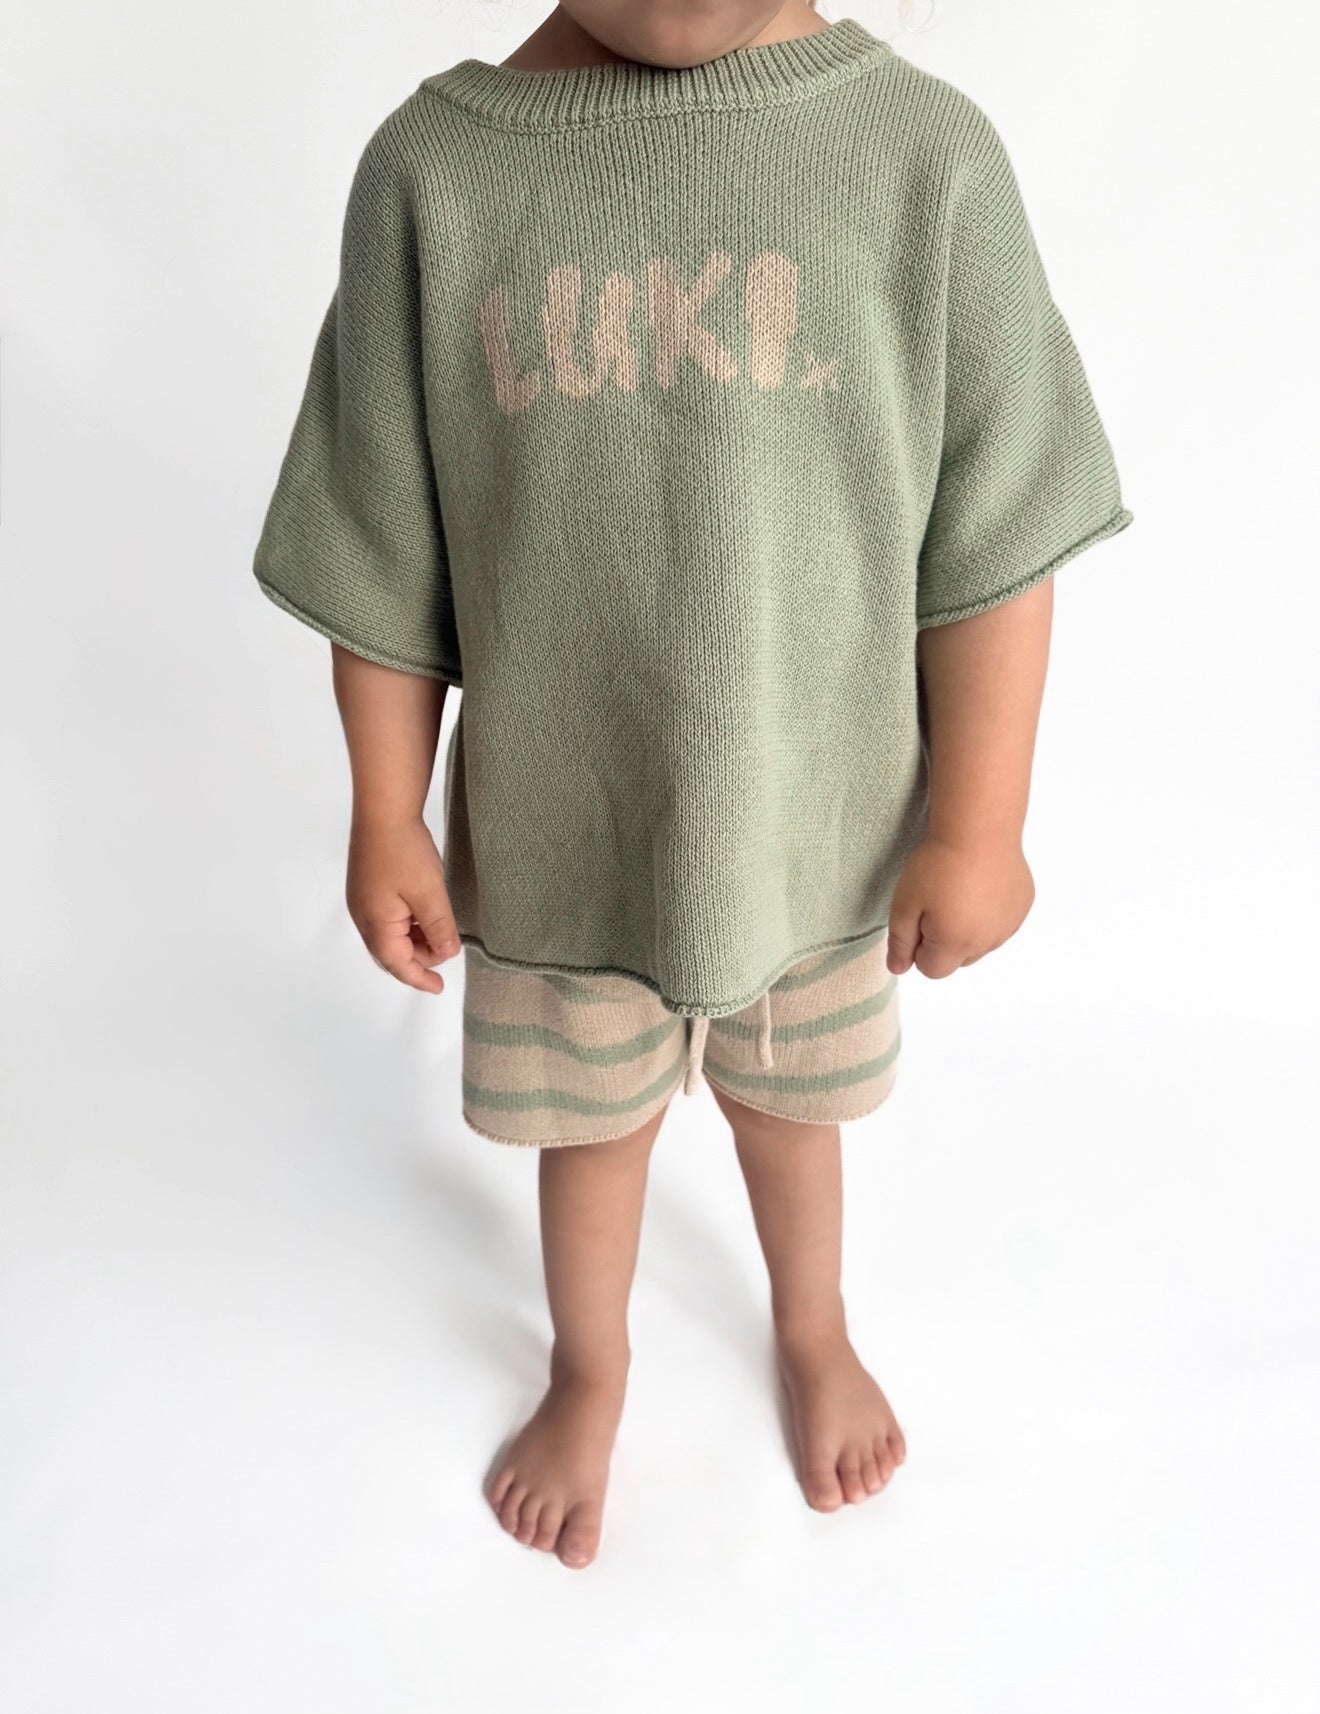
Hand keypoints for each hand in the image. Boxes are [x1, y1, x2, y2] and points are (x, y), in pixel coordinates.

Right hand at [345, 816, 460, 993]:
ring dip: (415, 940)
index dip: (419, 979)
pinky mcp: (367, 887)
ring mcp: (362, 902)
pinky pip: (387, 918)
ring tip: (440, 931)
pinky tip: (425, 913)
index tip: (439, 988)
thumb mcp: (430, 893)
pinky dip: (407, 924)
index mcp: (375, 924)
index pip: (398, 965)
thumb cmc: (403, 850)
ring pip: (390, 936)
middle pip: (390, 953)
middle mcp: (363, 917)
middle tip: (446, 953)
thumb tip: (447, 953)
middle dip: (419, 959)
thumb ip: (439, 928)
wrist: (383, 810)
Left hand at [885, 836, 1034, 978]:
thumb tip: (898, 969)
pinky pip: (1001, 924)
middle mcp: (988, 943)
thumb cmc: (936, 865)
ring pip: (981, 944)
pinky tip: (981, 885)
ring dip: (968, 930)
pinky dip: (989, 914)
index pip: (932, 970)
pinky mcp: (1022, 907)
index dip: (918, 948)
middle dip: (944, 942)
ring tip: (960, 892)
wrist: (980, 828)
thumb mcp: (904, 903)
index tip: (918, 918)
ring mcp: (1009, 926)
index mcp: (956, 945)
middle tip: (938, 903)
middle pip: (958, 960)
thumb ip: (901, 941)